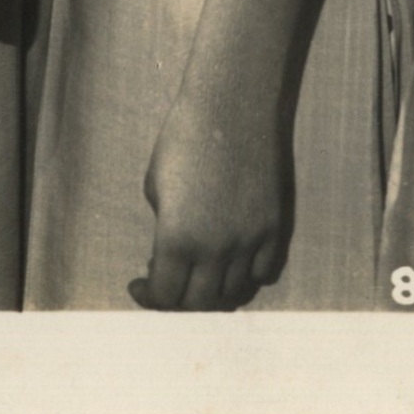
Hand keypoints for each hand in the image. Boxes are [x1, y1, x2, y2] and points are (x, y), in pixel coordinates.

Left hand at [130, 81, 291, 310]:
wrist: (230, 110)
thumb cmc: (181, 141)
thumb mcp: (156, 187)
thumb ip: (165, 230)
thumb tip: (169, 259)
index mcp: (176, 238)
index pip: (165, 296)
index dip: (149, 297)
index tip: (140, 285)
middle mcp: (215, 249)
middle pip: (199, 304)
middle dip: (177, 301)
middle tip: (166, 284)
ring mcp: (249, 243)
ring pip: (233, 293)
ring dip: (212, 291)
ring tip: (197, 275)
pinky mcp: (274, 230)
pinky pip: (262, 273)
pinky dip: (244, 277)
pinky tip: (229, 263)